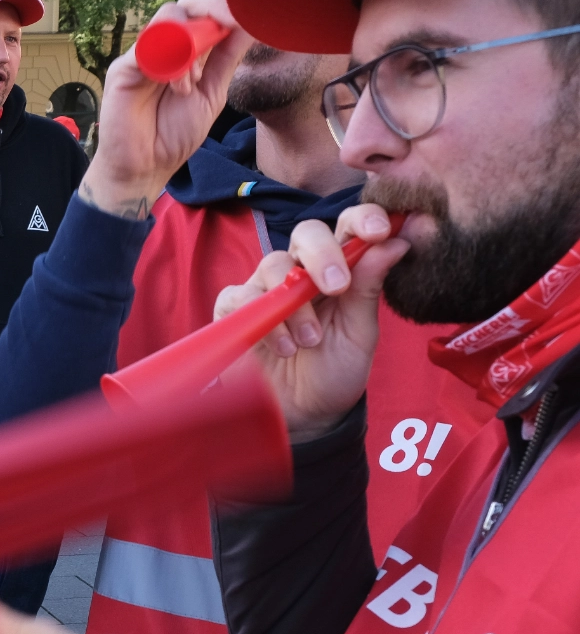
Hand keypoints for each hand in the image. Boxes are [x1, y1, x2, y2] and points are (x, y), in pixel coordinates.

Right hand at [78, 0, 256, 218]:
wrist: (145, 167)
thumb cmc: (174, 134)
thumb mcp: (212, 92)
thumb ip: (226, 58)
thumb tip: (250, 24)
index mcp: (187, 50)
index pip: (204, 12)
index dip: (224, 8)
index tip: (244, 18)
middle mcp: (164, 47)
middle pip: (186, 5)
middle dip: (210, 9)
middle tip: (227, 26)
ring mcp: (143, 54)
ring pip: (169, 19)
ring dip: (190, 45)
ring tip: (190, 83)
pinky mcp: (123, 68)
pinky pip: (149, 46)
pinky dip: (171, 62)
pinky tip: (177, 87)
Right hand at [216, 204, 407, 439]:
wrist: (302, 415)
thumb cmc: (335, 372)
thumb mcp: (360, 332)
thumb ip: (370, 286)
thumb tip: (398, 240)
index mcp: (341, 269)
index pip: (349, 226)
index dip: (363, 218)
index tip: (381, 230)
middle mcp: (302, 271)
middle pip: (306, 233)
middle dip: (323, 254)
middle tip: (337, 287)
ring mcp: (266, 288)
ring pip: (273, 263)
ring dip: (296, 303)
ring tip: (310, 341)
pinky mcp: (235, 310)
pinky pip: (240, 296)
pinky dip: (264, 321)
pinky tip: (284, 348)